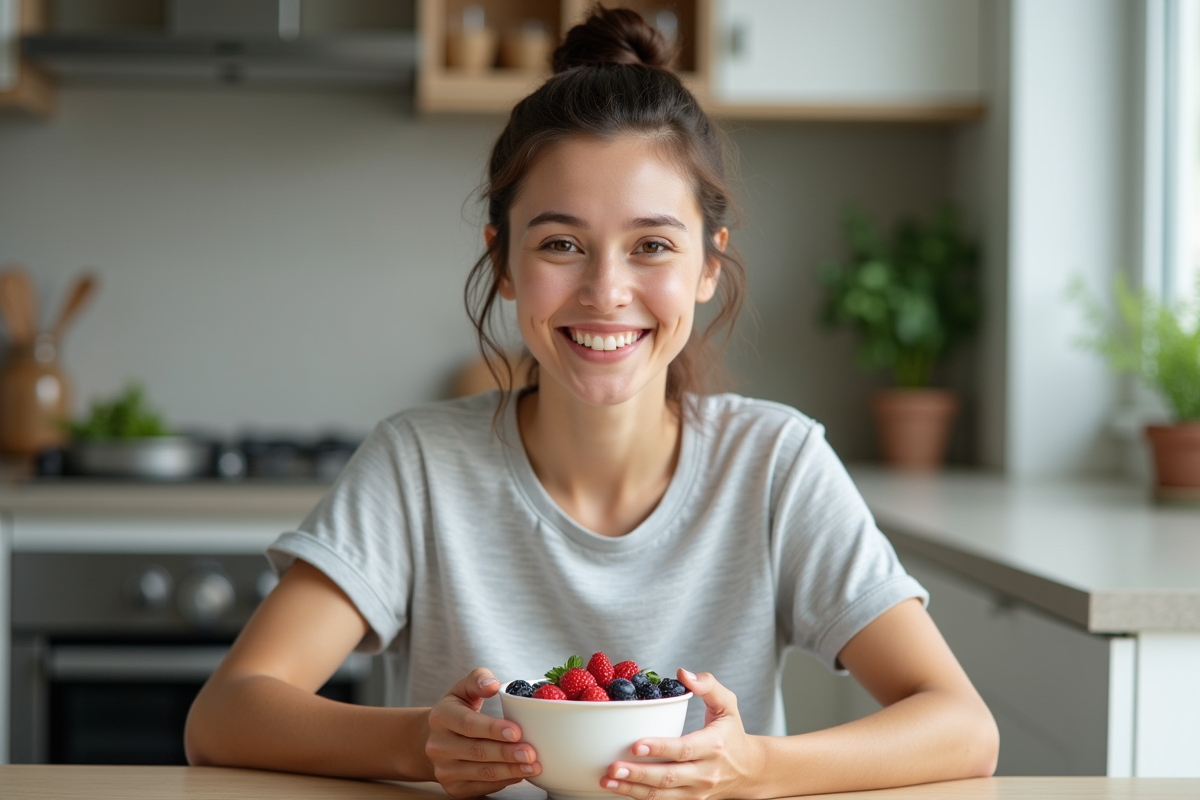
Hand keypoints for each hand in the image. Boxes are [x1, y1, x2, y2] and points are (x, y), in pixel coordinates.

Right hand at [425, 667, 540, 797]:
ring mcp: (444, 770)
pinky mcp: (453, 788)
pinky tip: (519, 774)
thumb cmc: (456, 712)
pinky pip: (482, 787)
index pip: (468, 724)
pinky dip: (504, 782)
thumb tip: (493, 684)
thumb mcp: (462, 690)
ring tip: (533, 766)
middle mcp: (438, 746)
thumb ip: (478, 679)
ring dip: (510, 771)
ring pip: (482, 773)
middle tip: (531, 753)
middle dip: (507, 753)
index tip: (517, 732)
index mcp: (441, 717)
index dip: (493, 729)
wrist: (432, 741)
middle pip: (477, 751)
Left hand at [600, 670, 760, 799]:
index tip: (635, 744)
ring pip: (661, 795)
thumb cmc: (731, 734)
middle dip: (638, 774)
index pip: (683, 749)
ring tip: (608, 781)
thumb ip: (708, 685)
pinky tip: (620, 789)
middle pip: (668, 777)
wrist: (749, 771)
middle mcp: (704, 773)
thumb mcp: (727, 705)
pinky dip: (639, 797)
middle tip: (612, 767)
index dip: (659, 748)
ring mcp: (696, 792)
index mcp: (713, 746)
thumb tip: (683, 673)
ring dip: (632, 790)